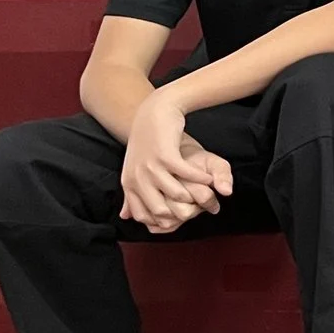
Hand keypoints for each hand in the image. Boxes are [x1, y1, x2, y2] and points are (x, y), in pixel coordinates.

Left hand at [119, 94, 230, 233]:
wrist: (153, 111)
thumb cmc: (146, 142)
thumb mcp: (132, 170)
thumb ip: (130, 195)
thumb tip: (125, 217)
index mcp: (129, 184)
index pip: (143, 216)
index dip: (162, 221)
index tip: (179, 216)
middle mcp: (138, 178)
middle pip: (161, 212)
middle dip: (182, 212)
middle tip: (196, 207)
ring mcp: (152, 168)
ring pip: (177, 195)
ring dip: (195, 195)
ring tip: (207, 192)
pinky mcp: (166, 156)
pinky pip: (188, 176)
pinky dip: (202, 179)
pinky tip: (209, 178)